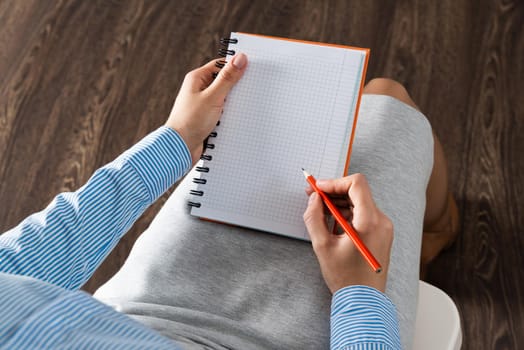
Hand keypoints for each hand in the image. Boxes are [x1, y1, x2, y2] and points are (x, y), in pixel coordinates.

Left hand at [166, 53, 247, 162]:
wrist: (179, 147)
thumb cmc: (190, 121)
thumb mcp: (213, 97)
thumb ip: (227, 78)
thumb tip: (240, 58)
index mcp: (197, 79)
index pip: (220, 65)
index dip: (235, 65)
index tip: (250, 68)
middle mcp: (198, 89)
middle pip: (223, 81)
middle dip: (236, 85)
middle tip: (252, 87)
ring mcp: (203, 104)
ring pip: (224, 98)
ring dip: (234, 102)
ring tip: (245, 104)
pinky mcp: (206, 117)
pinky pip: (222, 111)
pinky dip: (230, 114)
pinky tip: (238, 117)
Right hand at [303, 173, 392, 293]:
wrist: (364, 301)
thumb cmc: (346, 278)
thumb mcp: (322, 246)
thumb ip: (314, 217)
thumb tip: (314, 199)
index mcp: (370, 221)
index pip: (356, 184)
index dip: (334, 182)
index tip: (318, 188)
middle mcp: (381, 221)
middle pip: (357, 192)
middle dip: (334, 192)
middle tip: (313, 196)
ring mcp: (383, 228)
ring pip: (359, 202)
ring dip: (339, 203)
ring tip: (320, 211)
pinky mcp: (381, 234)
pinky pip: (363, 214)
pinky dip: (347, 213)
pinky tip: (332, 222)